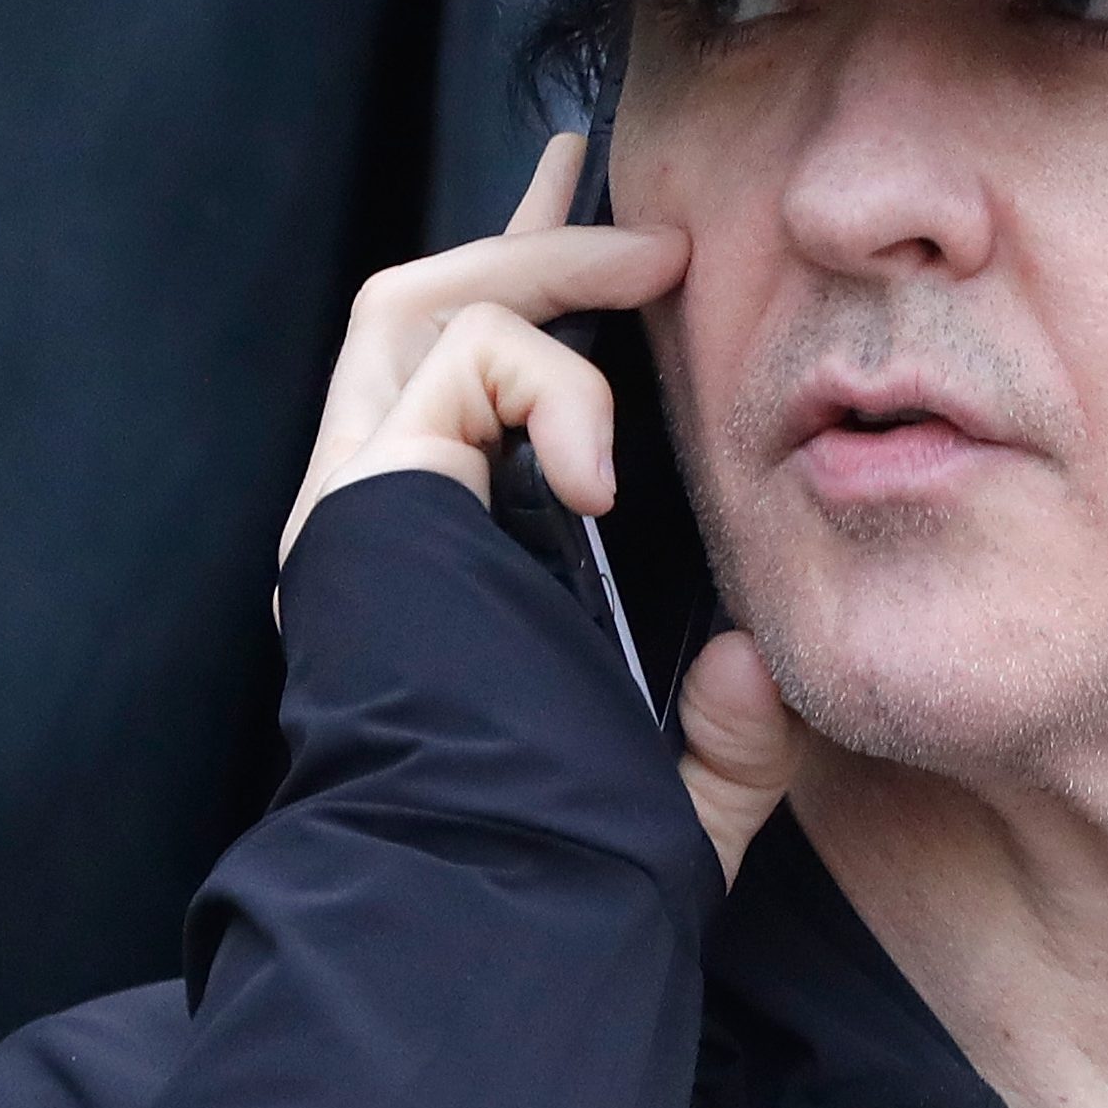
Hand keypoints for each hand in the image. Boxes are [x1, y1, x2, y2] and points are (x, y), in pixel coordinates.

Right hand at [282, 136, 796, 884]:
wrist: (496, 916)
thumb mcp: (685, 794)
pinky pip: (460, 363)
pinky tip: (602, 471)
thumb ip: (726, 735)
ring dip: (534, 265)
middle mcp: (381, 531)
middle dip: (520, 240)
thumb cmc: (571, 878)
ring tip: (643, 265)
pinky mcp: (360, 499)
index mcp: (441, 579)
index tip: (615, 235)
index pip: (465, 396)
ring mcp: (356, 510)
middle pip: (417, 320)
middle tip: (616, 192)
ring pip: (413, 308)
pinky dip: (550, 386)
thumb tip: (750, 663)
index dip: (532, 296)